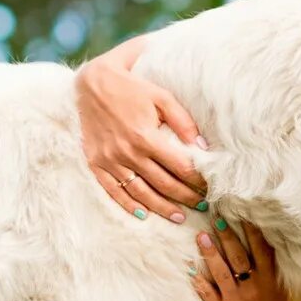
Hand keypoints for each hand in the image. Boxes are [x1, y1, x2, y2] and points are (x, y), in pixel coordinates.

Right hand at [78, 38, 204, 220]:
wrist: (91, 84)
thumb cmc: (131, 88)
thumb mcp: (161, 97)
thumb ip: (183, 121)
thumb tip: (202, 147)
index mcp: (146, 136)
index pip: (179, 166)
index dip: (197, 179)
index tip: (209, 186)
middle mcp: (127, 153)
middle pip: (163, 184)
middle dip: (185, 197)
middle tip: (201, 205)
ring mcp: (110, 161)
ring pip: (140, 193)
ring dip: (162, 208)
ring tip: (179, 216)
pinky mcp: (96, 163)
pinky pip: (113, 191)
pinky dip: (129, 205)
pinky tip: (144, 214)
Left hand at [190, 223, 289, 300]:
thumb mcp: (280, 285)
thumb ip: (272, 264)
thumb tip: (264, 235)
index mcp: (269, 280)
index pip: (261, 251)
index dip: (252, 232)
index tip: (243, 214)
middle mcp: (252, 289)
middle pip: (238, 258)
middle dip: (227, 238)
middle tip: (217, 219)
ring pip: (221, 274)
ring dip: (210, 254)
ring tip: (201, 236)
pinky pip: (207, 293)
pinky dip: (198, 281)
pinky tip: (190, 267)